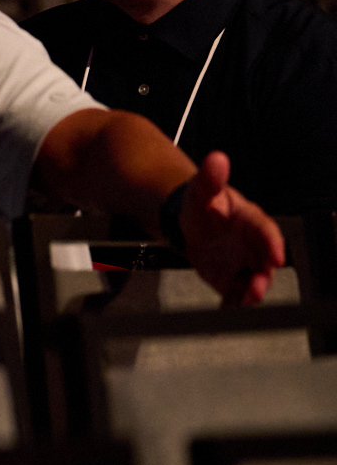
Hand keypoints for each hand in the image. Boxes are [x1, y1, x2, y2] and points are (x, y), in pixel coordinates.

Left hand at [177, 151, 284, 306]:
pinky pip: (235, 291)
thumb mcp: (203, 189)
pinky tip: (229, 305)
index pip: (267, 231)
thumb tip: (217, 159)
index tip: (276, 256)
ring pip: (253, 280)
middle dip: (264, 275)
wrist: (188, 221)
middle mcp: (252, 245)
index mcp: (251, 221)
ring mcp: (243, 263)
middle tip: (258, 285)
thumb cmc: (203, 204)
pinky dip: (233, 300)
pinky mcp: (230, 278)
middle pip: (264, 262)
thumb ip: (210, 177)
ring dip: (251, 291)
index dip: (273, 244)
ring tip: (246, 297)